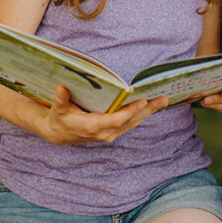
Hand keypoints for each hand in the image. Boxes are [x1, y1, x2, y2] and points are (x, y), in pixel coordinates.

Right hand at [42, 85, 168, 144]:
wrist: (59, 135)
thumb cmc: (59, 119)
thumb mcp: (58, 110)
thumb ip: (60, 100)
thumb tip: (61, 88)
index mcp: (92, 127)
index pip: (116, 120)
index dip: (130, 111)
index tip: (142, 101)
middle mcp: (104, 133)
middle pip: (130, 121)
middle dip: (148, 110)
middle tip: (163, 99)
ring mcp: (110, 134)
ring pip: (133, 122)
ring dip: (149, 112)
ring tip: (164, 100)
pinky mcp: (113, 132)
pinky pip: (131, 123)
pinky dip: (143, 115)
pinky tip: (153, 106)